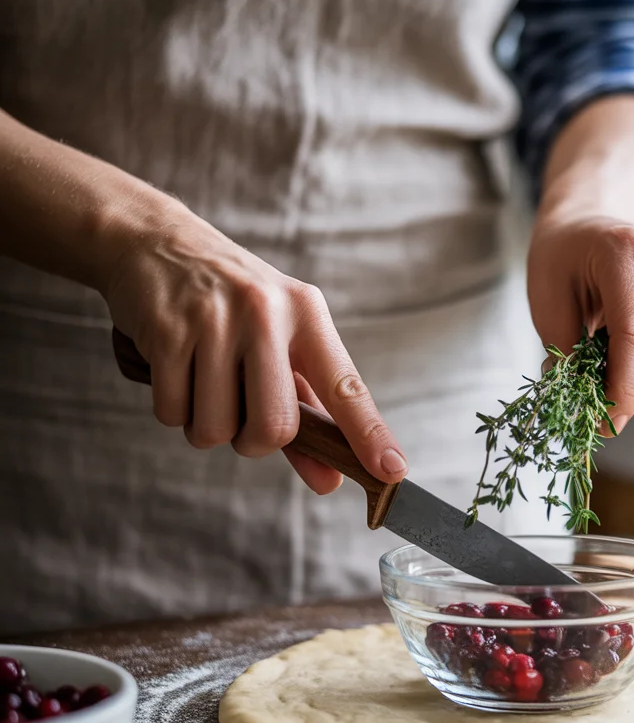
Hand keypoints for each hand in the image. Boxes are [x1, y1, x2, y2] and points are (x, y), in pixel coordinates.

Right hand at [102, 208, 406, 492]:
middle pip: (274, 428)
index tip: (392, 472)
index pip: (346, 387)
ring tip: (202, 383)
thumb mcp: (278, 341)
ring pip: (217, 430)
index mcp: (308, 315)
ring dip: (206, 428)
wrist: (151, 241)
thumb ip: (304, 413)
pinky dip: (174, 410)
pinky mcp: (167, 330)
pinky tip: (174, 371)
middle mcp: (267, 313)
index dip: (370, 435)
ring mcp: (215, 320)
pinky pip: (173, 414)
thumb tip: (330, 480)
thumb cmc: (229, 306)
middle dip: (253, 444)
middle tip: (240, 417)